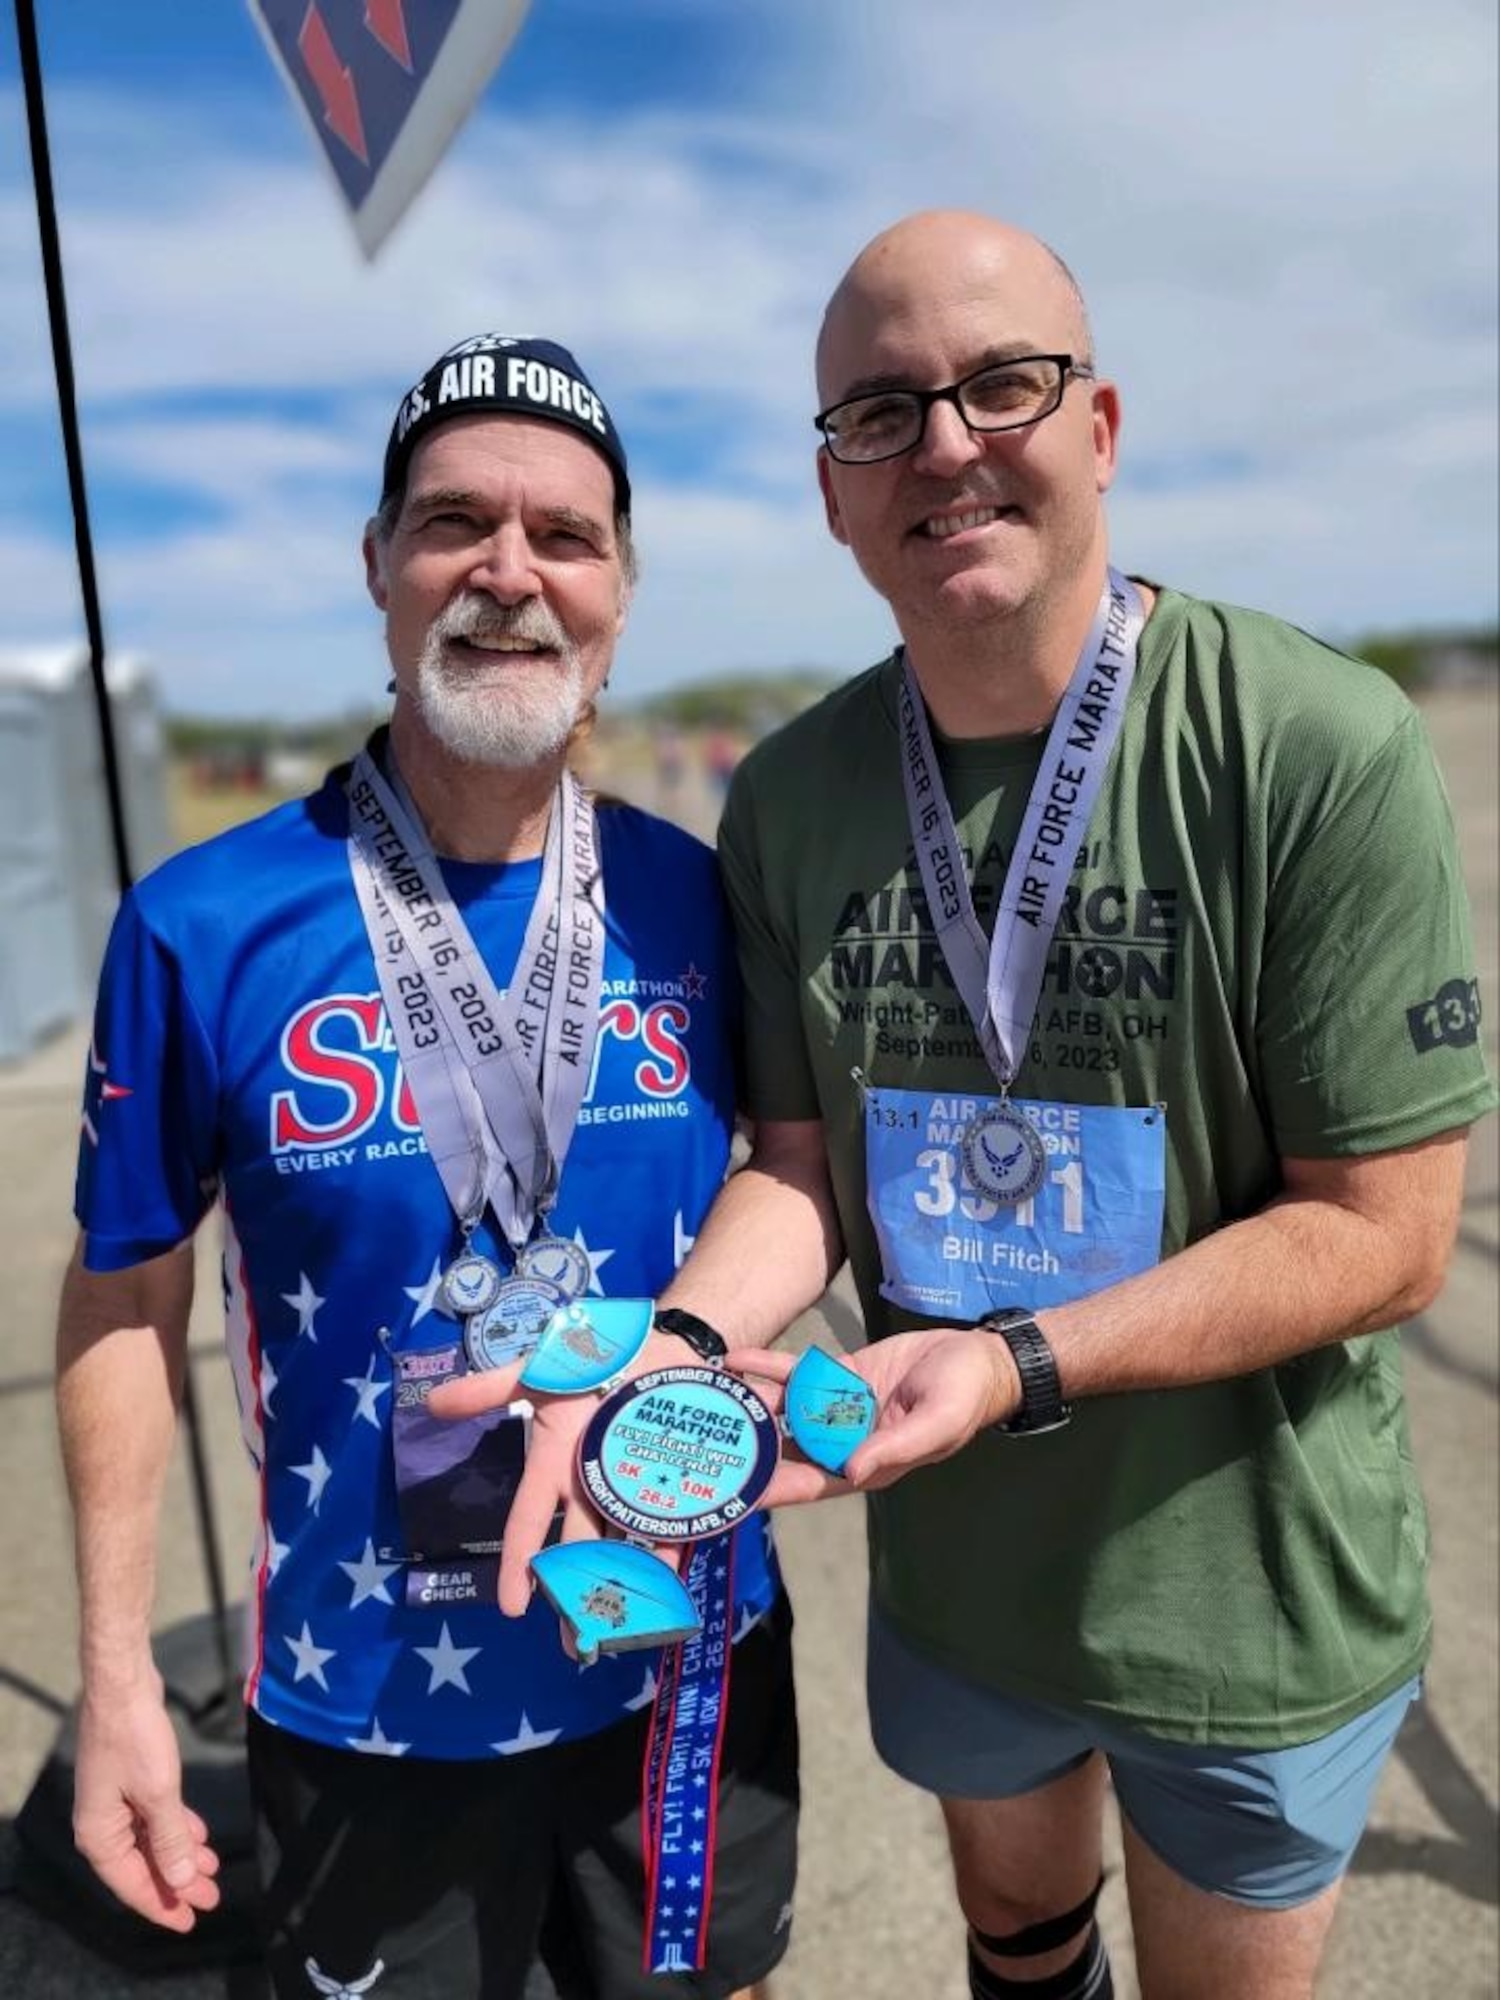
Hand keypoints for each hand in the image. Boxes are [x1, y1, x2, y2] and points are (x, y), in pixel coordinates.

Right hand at [73, 1680, 221, 1930]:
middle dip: (178, 1881)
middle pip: (142, 1865)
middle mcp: (102, 1824)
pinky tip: (199, 1835)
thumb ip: (170, 1840)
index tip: (190, 1921)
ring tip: (213, 1869)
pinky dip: (176, 1827)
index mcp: (99, 1835)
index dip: (162, 1905)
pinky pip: (154, 1817)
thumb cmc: (135, 1737)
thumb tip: (181, 1881)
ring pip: (151, 1841)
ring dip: (181, 1854)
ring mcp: (115, 1802)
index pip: (131, 1884)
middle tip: (212, 1897)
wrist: (123, 1685)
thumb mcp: (159, 1793)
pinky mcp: (131, 1782)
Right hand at [427, 1331, 692, 1616]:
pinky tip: (670, 1588)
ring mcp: (627, 1488)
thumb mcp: (536, 1371)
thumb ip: (488, 1389)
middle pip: (576, 1552)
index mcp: (553, 1466)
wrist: (653, 1345)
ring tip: (622, 1634)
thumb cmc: (591, 1362)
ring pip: (620, 1549)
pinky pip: (669, 1524)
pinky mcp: (667, 1483)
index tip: (511, 1607)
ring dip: (621, 1591)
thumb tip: (432, 1405)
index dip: (519, 1564)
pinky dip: (670, 1554)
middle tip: (575, 1646)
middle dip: (573, 1598)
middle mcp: (588, 1487)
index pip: (528, 1524)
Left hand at [731, 1326, 1016, 1504]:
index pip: (808, 1482)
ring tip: (705, 1396)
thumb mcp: (936, 1424)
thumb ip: (893, 1447)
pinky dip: (767, 1367)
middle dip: (745, 1448)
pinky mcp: (842, 1377)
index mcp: (866, 1464)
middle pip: (786, 1449)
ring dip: (748, 1404)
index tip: (731, 1493)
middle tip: (697, 1444)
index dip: (770, 1489)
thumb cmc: (965, 1398)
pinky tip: (736, 1359)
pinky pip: (798, 1374)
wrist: (980, 1358)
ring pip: (784, 1409)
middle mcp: (845, 1441)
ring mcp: (841, 1408)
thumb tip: (851, 1471)